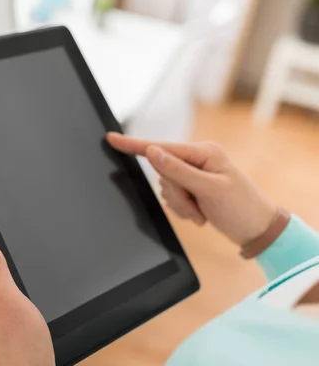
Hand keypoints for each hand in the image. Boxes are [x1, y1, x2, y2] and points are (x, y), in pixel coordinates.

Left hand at [0, 233, 53, 365]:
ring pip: (6, 303)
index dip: (9, 274)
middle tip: (25, 313)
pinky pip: (9, 320)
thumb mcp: (9, 300)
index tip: (19, 289)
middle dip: (16, 293)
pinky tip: (26, 336)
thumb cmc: (20, 352)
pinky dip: (21, 324)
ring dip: (21, 310)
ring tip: (26, 328)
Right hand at [106, 132, 277, 246]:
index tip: (111, 138)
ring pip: (166, 188)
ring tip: (202, 213)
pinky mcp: (193, 187)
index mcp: (203, 152)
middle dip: (177, 195)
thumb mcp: (209, 190)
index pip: (161, 148)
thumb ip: (178, 171)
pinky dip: (183, 209)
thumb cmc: (241, 208)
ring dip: (181, 205)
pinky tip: (201, 214)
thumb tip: (153, 152)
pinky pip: (173, 197)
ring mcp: (195, 174)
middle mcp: (197, 159)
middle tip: (197, 208)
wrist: (257, 230)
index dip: (134, 145)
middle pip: (163, 173)